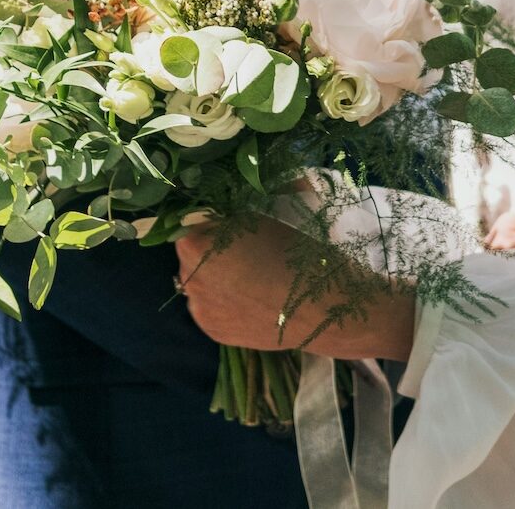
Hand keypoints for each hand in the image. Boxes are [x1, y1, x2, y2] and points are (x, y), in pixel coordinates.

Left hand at [175, 216, 415, 361]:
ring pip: (198, 282)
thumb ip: (241, 202)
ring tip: (249, 276)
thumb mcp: (267, 211)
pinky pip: (210, 308)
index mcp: (196, 243)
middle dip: (210, 249)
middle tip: (244, 249)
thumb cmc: (298, 249)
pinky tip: (249, 298)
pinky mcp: (212, 331)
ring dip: (214, 275)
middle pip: (190, 254)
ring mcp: (199, 309)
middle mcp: (188, 278)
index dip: (212, 220)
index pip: (190, 222)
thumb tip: (234, 183)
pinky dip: (223, 301)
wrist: (325, 304)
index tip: (233, 222)